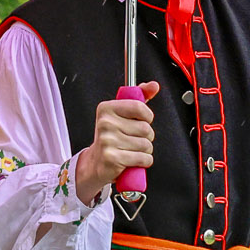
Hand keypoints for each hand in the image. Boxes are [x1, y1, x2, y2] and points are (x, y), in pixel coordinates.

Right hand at [75, 82, 160, 204]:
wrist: (95, 163)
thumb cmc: (112, 138)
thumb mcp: (123, 114)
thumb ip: (139, 97)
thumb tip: (154, 85)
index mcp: (106, 109)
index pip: (139, 107)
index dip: (147, 117)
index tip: (142, 121)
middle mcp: (105, 123)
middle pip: (145, 128)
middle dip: (147, 137)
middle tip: (134, 139)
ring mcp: (108, 141)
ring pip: (146, 145)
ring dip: (145, 150)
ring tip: (132, 150)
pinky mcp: (112, 158)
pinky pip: (143, 158)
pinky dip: (144, 161)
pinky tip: (133, 160)